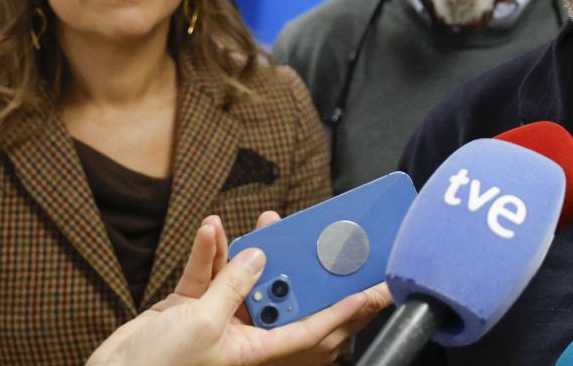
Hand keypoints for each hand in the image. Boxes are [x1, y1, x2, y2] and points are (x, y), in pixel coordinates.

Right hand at [87, 215, 391, 365]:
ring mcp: (220, 319)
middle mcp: (246, 334)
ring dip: (250, 247)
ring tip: (263, 222)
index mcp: (260, 351)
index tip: (379, 288)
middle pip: (287, 294)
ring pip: (248, 276)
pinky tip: (212, 229)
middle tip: (321, 235)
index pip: (318, 327)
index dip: (350, 307)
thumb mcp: (200, 326)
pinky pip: (209, 273)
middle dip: (300, 263)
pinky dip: (209, 250)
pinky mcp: (193, 306)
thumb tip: (258, 257)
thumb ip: (231, 287)